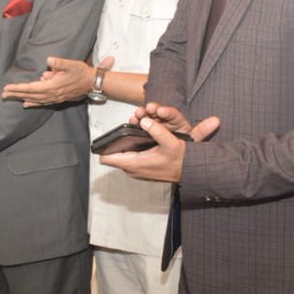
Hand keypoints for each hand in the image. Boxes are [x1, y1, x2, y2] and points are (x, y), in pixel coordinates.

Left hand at [1, 55, 111, 106]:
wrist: (92, 83)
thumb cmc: (81, 72)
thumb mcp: (71, 64)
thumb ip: (59, 63)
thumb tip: (48, 61)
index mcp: (53, 86)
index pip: (31, 88)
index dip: (18, 88)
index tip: (7, 88)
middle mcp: (52, 94)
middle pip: (30, 95)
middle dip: (16, 94)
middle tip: (3, 94)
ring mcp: (54, 98)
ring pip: (34, 99)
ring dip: (22, 98)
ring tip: (10, 97)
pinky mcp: (57, 98)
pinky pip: (41, 102)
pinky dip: (32, 103)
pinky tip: (26, 104)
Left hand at [102, 107, 219, 182]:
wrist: (189, 171)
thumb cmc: (180, 161)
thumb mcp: (171, 143)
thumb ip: (157, 131)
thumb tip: (144, 121)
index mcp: (135, 163)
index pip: (107, 158)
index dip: (104, 146)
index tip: (107, 136)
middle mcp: (132, 169)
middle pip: (113, 153)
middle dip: (117, 140)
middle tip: (127, 127)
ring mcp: (136, 170)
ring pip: (121, 155)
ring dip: (124, 143)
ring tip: (134, 131)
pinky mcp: (140, 169)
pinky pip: (128, 157)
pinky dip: (131, 148)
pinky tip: (140, 140)